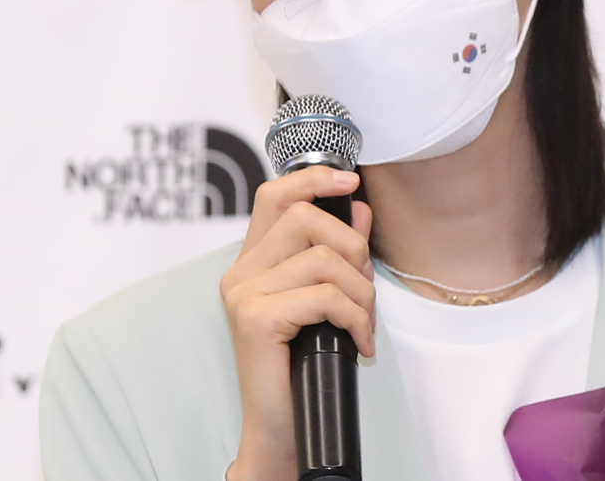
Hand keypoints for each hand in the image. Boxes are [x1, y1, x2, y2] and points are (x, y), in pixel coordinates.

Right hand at [220, 167, 373, 480]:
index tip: (351, 181)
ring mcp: (243, 294)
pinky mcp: (254, 318)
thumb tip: (359, 207)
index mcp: (254, 261)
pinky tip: (358, 343)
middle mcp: (241, 272)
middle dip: (352, 248)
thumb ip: (339, 251)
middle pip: (305, 218)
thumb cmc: (305, 364)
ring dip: (360, 291)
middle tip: (363, 290)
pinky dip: (355, 317)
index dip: (313, 180)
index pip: (275, 196)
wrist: (283, 425)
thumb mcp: (328, 299)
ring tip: (362, 323)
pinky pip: (324, 296)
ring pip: (322, 258)